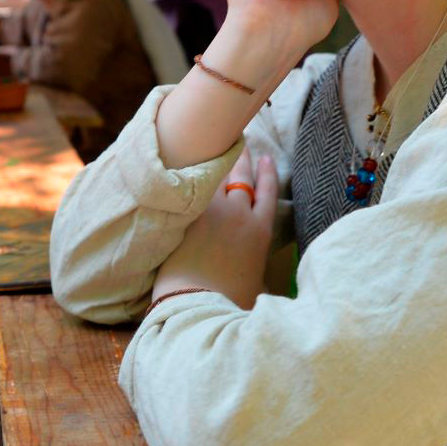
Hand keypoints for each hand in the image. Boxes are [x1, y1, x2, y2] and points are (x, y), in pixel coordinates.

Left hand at [151, 144, 277, 309]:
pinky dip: (185, 171)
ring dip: (211, 160)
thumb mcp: (254, 286)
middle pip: (241, 176)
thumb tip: (255, 281)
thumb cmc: (228, 304)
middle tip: (237, 140)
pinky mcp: (185, 212)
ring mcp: (211, 210)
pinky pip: (187, 183)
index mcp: (260, 232)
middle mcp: (239, 213)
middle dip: (241, 158)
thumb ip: (253, 272)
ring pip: (213, 175)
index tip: (265, 158)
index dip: (268, 173)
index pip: (268, 192)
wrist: (198, 304)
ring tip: (206, 144)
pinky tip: (178, 160)